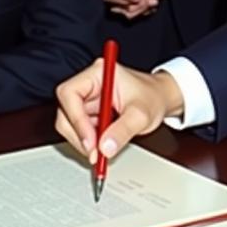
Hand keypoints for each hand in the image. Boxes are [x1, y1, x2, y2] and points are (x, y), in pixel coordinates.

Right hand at [55, 60, 183, 162]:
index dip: (75, 118)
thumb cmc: (153, 97)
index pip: (70, 93)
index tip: (90, 140)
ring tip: (103, 150)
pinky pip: (79, 131)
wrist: (161, 99)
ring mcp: (87, 100)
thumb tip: (105, 148)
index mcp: (97, 73)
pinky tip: (103, 146)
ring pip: (69, 124)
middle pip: (65, 111)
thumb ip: (123, 130)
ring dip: (84, 142)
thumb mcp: (142, 114)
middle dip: (79, 135)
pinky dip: (89, 143)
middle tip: (96, 152)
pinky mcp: (89, 113)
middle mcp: (88, 85)